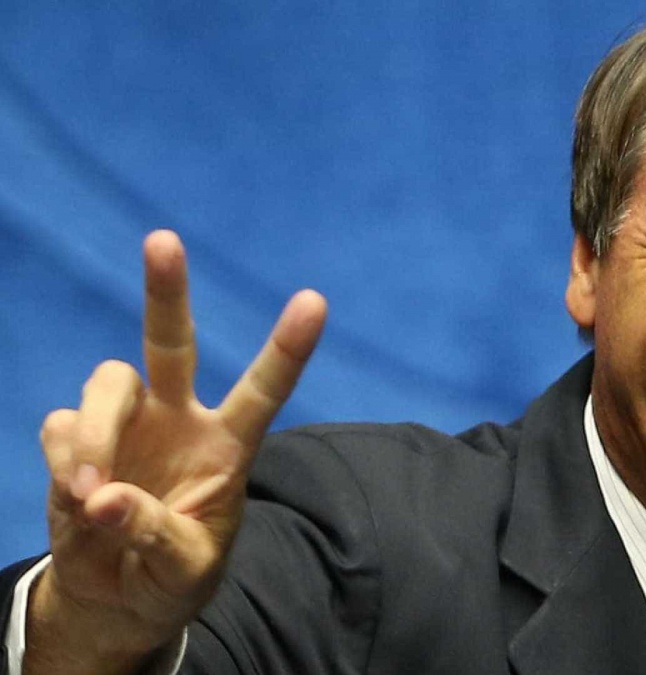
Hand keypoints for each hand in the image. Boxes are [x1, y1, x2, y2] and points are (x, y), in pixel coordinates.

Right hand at [27, 230, 326, 672]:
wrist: (119, 598)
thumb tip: (103, 497)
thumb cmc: (173, 578)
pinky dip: (66, 458)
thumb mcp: (184, 570)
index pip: (263, 390)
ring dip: (97, 434)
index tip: (315, 301)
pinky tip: (76, 499)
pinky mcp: (79, 440)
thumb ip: (154, 534)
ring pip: (106, 382)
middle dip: (166, 292)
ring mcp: (128, 425)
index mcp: (228, 447)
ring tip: (93, 493)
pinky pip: (63, 425)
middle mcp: (179, 421)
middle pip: (171, 343)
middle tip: (163, 240)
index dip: (287, 349)